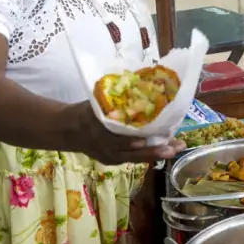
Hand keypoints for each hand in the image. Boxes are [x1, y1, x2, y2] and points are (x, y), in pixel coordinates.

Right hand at [69, 101, 185, 164]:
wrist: (68, 130)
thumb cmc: (87, 111)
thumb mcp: (100, 102)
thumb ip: (118, 100)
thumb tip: (145, 83)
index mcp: (101, 128)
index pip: (120, 137)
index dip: (134, 140)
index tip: (151, 138)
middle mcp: (106, 146)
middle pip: (133, 152)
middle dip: (155, 150)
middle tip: (174, 147)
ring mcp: (110, 156)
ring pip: (135, 158)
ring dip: (156, 153)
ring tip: (175, 149)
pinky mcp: (112, 161)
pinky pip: (132, 159)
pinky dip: (148, 154)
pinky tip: (164, 149)